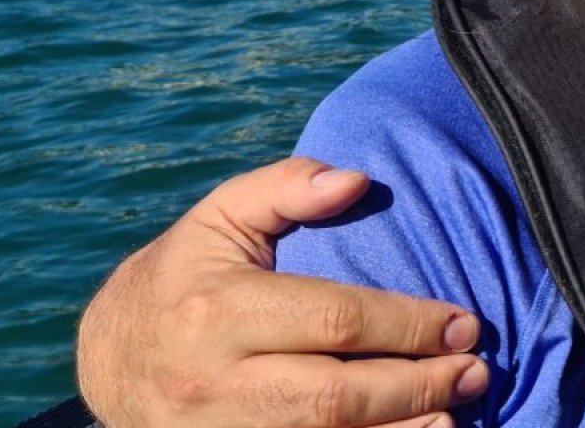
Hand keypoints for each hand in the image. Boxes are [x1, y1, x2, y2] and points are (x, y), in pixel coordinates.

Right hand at [77, 157, 488, 427]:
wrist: (108, 359)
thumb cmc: (183, 276)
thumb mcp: (221, 218)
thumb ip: (286, 188)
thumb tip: (356, 180)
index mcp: (218, 310)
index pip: (335, 322)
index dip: (408, 325)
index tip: (464, 321)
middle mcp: (213, 381)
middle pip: (335, 396)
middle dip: (417, 385)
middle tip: (476, 369)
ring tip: (458, 411)